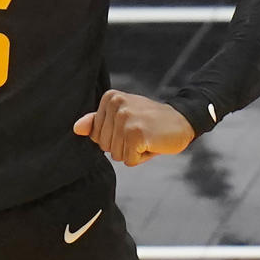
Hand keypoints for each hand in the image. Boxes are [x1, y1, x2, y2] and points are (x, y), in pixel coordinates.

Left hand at [74, 91, 194, 166]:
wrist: (183, 121)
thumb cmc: (150, 122)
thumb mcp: (123, 118)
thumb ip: (98, 122)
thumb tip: (76, 128)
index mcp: (110, 98)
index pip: (96, 136)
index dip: (115, 138)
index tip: (132, 126)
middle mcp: (116, 105)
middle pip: (104, 147)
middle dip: (123, 147)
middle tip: (141, 133)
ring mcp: (126, 119)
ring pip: (116, 155)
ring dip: (133, 152)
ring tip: (146, 137)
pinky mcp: (136, 134)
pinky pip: (129, 160)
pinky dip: (142, 157)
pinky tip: (152, 143)